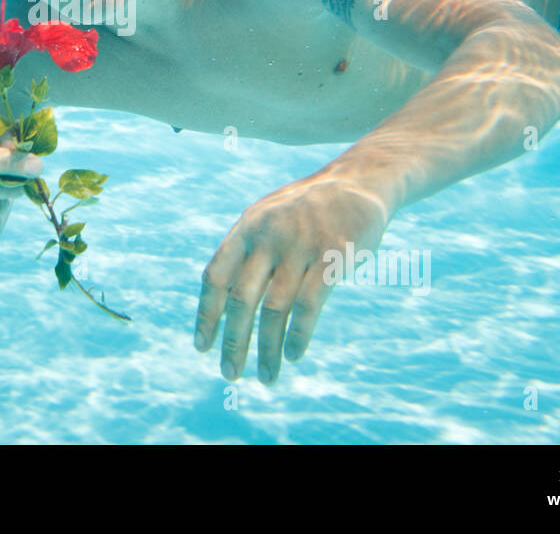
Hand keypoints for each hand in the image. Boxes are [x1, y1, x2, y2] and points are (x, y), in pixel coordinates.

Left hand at [194, 178, 389, 383]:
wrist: (358, 182)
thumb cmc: (307, 207)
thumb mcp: (268, 217)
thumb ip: (246, 251)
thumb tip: (222, 298)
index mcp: (246, 229)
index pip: (215, 276)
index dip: (206, 314)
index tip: (201, 346)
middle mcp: (267, 237)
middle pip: (241, 299)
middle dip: (232, 341)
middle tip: (229, 374)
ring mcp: (299, 246)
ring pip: (274, 309)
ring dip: (267, 348)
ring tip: (266, 377)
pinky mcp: (331, 257)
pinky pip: (308, 306)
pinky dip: (298, 336)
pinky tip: (293, 355)